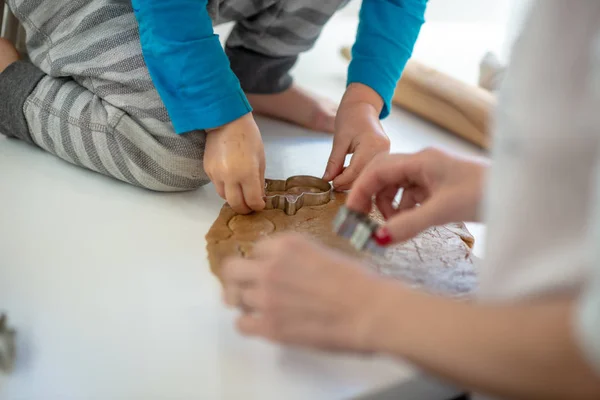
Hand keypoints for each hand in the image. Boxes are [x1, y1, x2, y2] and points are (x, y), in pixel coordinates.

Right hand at [204, 113, 265, 213]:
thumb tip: (259, 197)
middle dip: (245, 209)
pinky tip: (231, 180)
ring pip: (224, 197)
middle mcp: (230, 177)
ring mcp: (216, 175)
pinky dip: (225, 187)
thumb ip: (260, 180)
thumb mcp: (260, 158)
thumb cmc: (248, 136)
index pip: (252, 201)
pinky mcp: (207, 170)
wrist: (225, 120)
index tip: (260, 204)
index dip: (258, 206)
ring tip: (241, 193)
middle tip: (250, 207)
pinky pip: (217, 185)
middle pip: (236, 204)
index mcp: (247, 173)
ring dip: (233, 198)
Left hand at [222, 233, 390, 351]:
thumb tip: (289, 269)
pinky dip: (248, 324)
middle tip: (246, 288)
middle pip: (232, 269)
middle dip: (238, 279)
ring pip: (235, 298)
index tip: (264, 270)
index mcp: (286, 245)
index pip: (255, 250)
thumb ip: (298, 258)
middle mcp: (270, 267)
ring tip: (264, 309)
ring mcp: (266, 297)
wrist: (371, 311)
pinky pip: (241, 324)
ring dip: (247, 303)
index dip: (260, 262)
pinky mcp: (269, 326)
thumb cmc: (360, 283)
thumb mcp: (325, 254)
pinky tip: (261, 325)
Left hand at [323, 84, 389, 190]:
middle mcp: (383, 150)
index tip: (331, 184)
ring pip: (368, 174)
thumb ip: (334, 162)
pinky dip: (358, 173)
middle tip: (333, 184)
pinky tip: (347, 171)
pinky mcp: (384, 154)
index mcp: (372, 144)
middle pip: (364, 175)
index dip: (342, 180)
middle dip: (347, 182)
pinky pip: (371, 168)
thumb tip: (328, 179)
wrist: (362, 105)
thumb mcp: (339, 140)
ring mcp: (386, 152)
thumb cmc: (351, 117)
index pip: (356, 171)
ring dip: (353, 179)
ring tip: (338, 177)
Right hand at [348, 148, 487, 244]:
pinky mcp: (440, 185)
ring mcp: (432, 173)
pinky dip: (406, 208)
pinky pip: (412, 194)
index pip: (378, 169)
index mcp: (421, 160)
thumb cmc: (484, 193)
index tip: (351, 213)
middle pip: (384, 175)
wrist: (517, 191)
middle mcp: (423, 162)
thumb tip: (378, 239)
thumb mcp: (443, 211)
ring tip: (394, 226)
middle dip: (371, 197)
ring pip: (397, 186)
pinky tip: (411, 223)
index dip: (360, 190)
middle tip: (363, 220)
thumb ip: (408, 225)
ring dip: (390, 205)